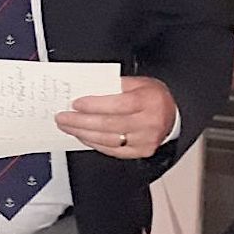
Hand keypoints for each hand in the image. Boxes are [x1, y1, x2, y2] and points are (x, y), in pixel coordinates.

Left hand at [54, 75, 176, 157]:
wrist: (171, 114)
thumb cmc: (151, 96)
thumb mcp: (136, 82)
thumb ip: (112, 85)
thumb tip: (84, 90)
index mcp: (149, 101)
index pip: (118, 104)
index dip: (95, 105)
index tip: (75, 104)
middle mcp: (150, 122)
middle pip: (109, 124)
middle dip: (80, 122)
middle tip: (62, 117)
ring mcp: (146, 140)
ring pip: (108, 139)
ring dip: (83, 133)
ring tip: (67, 127)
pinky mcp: (142, 151)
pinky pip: (113, 150)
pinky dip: (94, 143)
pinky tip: (83, 136)